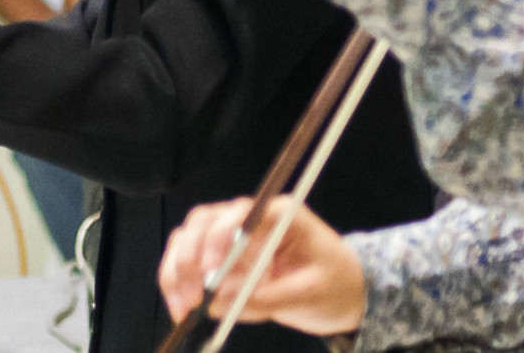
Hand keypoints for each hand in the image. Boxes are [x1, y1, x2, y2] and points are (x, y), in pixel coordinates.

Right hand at [158, 196, 364, 336]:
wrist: (347, 293)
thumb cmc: (337, 285)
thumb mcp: (309, 294)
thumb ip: (266, 298)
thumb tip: (216, 305)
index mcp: (279, 214)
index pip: (238, 213)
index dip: (217, 239)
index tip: (210, 274)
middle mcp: (250, 218)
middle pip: (203, 222)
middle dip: (188, 258)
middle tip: (189, 297)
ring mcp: (234, 236)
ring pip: (188, 238)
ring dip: (176, 271)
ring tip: (181, 308)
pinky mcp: (226, 258)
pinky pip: (192, 264)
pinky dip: (180, 284)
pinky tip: (185, 309)